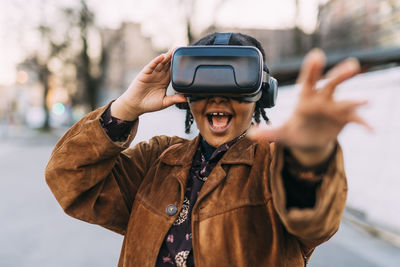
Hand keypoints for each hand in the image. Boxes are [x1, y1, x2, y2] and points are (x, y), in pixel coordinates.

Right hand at [111, 48, 186, 120]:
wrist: (136, 106)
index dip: (179, 64)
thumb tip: (186, 99)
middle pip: (168, 64)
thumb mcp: (164, 102)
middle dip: (174, 56)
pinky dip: (156, 61)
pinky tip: (161, 57)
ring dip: (167, 56)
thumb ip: (174, 99)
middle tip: (182, 48)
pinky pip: (151, 66)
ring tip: (174, 50)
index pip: (174, 70)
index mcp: (165, 80)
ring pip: (161, 62)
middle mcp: (159, 75)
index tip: (187, 58)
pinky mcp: (145, 74)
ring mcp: (152, 73)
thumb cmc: (149, 104)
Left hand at [248, 49, 371, 164]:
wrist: (309, 142)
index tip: (317, 55)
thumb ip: (269, 133)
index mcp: (305, 99)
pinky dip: (364, 123)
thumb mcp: (282, 134)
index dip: (312, 69)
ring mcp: (335, 109)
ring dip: (356, 100)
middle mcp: (322, 100)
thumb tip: (251, 135)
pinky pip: (356, 120)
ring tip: (366, 100)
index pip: (308, 81)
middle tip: (352, 65)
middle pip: (330, 85)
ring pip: (346, 100)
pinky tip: (372, 129)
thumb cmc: (295, 132)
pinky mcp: (344, 119)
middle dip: (339, 75)